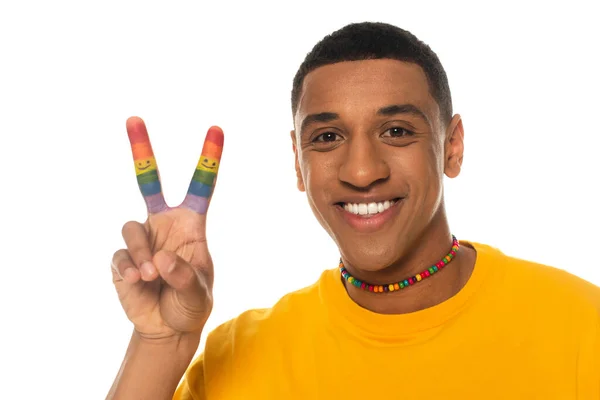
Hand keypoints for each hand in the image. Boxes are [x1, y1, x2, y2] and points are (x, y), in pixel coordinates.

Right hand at [111, 116, 223, 339]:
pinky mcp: (123, 258)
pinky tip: (138, 283)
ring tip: (150, 278)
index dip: (208, 158)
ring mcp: (142, 239)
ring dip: (141, 253)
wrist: (167, 328)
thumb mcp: (198, 293)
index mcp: (191, 225)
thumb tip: (159, 258)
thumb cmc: (191, 304)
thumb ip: (185, 276)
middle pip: (149, 182)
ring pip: (132, 228)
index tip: (216, 129)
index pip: (201, 186)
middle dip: (142, 150)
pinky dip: (129, 269)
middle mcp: (164, 224)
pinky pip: (121, 255)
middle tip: (133, 118)